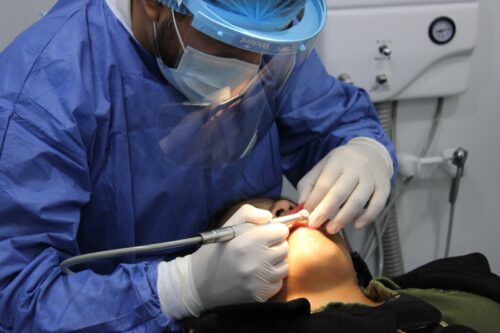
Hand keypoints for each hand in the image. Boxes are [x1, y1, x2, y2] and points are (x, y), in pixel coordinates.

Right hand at [157, 205, 288, 318]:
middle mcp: (256, 263)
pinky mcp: (261, 295)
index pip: (280, 231)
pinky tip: (256, 275)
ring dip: (275, 261)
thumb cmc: (215, 252)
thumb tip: (269, 217)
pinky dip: (271, 277)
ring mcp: (259, 281)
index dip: (273, 230)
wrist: (199, 284)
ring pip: (284, 265)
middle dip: (275, 245)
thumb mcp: (228, 226)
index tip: (266, 234)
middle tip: (260, 248)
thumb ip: (249, 214)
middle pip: (284, 247)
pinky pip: (278, 282)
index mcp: (246, 243)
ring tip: (258, 261)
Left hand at [298, 137, 392, 233]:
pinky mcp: (384, 187)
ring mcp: (372, 177)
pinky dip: (368, 216)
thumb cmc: (341, 164)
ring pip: (358, 200)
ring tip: (332, 229)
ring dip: (344, 217)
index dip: (314, 201)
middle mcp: (356, 167)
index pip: (324, 183)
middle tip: (315, 225)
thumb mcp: (322, 167)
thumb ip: (308, 184)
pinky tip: (356, 225)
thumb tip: (301, 206)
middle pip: (340, 192)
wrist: (371, 152)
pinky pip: (377, 204)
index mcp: (338, 161)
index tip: (306, 216)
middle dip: (326, 211)